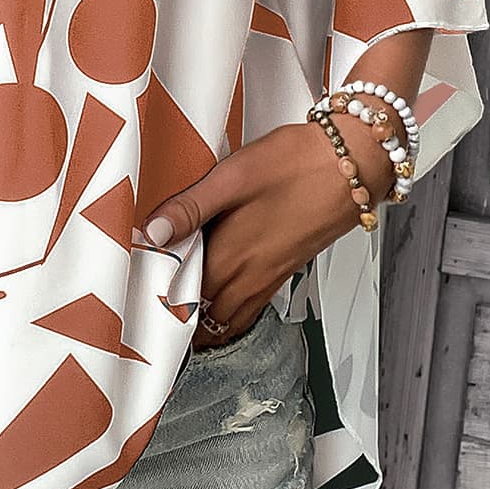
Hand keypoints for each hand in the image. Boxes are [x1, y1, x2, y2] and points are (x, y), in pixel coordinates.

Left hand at [135, 118, 393, 348]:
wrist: (356, 164)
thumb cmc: (296, 163)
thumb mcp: (232, 176)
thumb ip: (189, 207)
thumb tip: (150, 232)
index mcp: (230, 258)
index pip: (182, 300)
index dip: (156, 304)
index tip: (134, 299)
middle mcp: (249, 278)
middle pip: (203, 319)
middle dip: (176, 321)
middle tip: (146, 314)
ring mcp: (269, 278)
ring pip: (228, 321)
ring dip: (203, 324)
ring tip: (176, 318)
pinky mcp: (284, 271)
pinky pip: (249, 309)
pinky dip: (228, 316)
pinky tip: (216, 300)